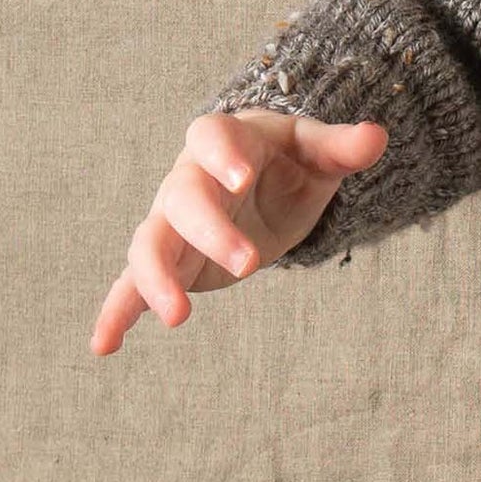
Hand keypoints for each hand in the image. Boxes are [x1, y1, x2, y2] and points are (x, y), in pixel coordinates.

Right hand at [90, 110, 388, 354]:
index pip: (209, 137)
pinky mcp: (170, 262)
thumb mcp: (317, 152)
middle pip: (182, 199)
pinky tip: (104, 345)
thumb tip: (377, 136)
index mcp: (225, 140)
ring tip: (178, 317)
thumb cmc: (289, 161)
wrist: (262, 181)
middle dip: (210, 231)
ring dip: (157, 279)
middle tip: (248, 265)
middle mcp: (188, 179)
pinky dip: (116, 312)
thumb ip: (340, 146)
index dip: (221, 155)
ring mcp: (171, 222)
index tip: (241, 179)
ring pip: (149, 244)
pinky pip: (131, 285)